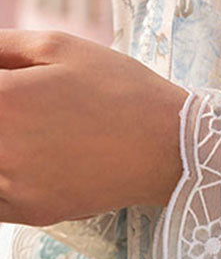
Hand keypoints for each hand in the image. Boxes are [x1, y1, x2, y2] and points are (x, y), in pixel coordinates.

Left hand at [0, 30, 188, 225]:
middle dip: (3, 113)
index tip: (8, 86)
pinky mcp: (27, 212)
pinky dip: (2, 178)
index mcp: (0, 100)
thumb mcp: (59, 46)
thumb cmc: (117, 88)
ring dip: (4, 142)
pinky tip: (24, 160)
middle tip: (22, 109)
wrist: (167, 146)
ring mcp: (10, 186)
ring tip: (30, 131)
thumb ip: (2, 46)